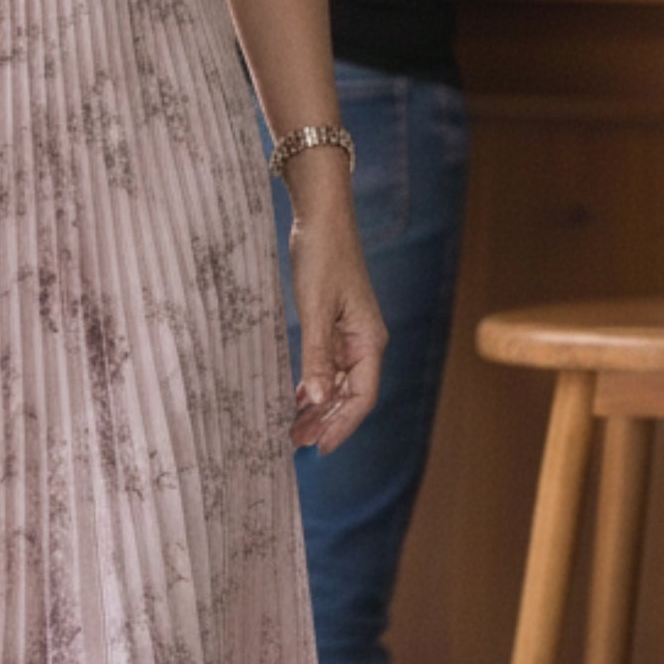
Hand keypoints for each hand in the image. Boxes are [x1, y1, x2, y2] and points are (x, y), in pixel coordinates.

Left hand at [282, 168, 385, 451]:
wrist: (322, 216)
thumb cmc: (322, 257)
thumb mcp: (315, 308)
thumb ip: (317, 355)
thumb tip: (319, 400)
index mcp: (369, 341)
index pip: (362, 396)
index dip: (342, 424)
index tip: (319, 447)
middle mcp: (365, 341)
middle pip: (351, 393)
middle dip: (327, 419)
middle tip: (296, 441)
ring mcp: (350, 332)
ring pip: (338, 380)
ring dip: (319, 404)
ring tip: (293, 426)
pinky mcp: (335, 321)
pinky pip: (328, 362)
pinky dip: (315, 381)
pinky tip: (297, 395)